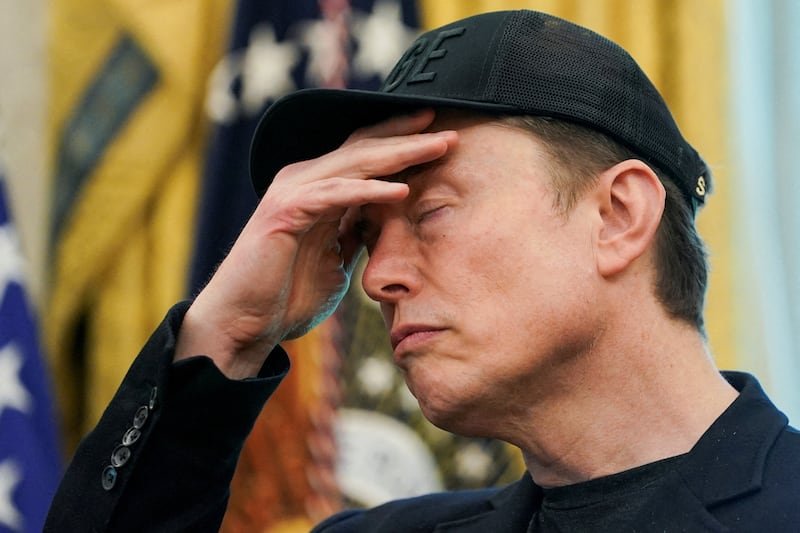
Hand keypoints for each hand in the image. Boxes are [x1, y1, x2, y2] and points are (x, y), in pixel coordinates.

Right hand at [175, 110, 457, 377]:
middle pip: (364, 148)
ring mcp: (293, 192)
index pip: (366, 154)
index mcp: (318, 188)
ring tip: (437, 146)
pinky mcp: (285, 213)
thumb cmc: (286, 293)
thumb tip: (388, 218)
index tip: (442, 137)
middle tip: (450, 130)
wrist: (243, 322)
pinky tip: (400, 190)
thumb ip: (357, 231)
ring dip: (399, 154)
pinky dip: (368, 191)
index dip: (403, 142)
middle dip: (409, 137)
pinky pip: (334, 196)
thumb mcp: (336, 257)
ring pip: (354, 163)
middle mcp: (304, 180)